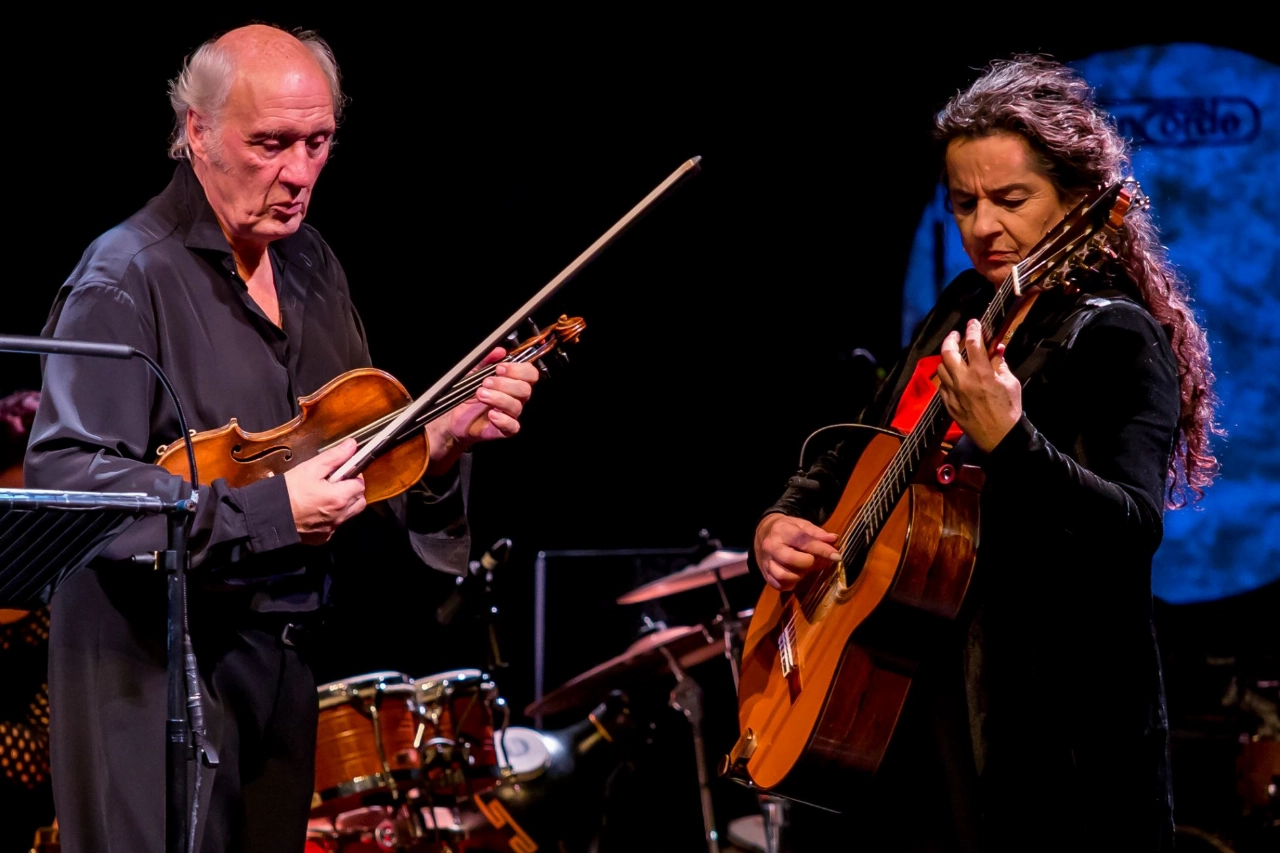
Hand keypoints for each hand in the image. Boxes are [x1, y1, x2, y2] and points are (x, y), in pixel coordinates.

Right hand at [283, 438, 366, 544]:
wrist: (268, 515)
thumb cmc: (288, 491)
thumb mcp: (311, 468)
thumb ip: (334, 457)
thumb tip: (351, 446)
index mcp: (339, 498)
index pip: (360, 485)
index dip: (353, 476)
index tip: (342, 472)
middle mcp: (339, 516)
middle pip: (359, 501)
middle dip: (351, 490)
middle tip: (335, 483)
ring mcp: (331, 528)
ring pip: (349, 514)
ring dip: (344, 504)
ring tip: (325, 495)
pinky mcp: (322, 537)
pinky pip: (334, 525)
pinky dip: (331, 517)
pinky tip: (317, 509)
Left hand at [425, 347, 539, 469]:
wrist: (453, 416)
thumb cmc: (467, 393)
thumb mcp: (473, 371)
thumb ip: (486, 359)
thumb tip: (499, 351)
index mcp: (513, 382)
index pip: (530, 374)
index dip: (518, 370)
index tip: (500, 368)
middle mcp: (515, 398)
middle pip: (525, 390)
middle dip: (504, 384)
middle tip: (486, 382)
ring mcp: (511, 414)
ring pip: (516, 406)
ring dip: (497, 398)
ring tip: (480, 394)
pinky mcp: (505, 429)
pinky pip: (512, 426)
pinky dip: (502, 419)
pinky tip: (490, 414)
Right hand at [753, 512, 841, 591]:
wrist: (763, 534)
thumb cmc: (788, 529)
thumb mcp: (802, 525)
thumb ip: (817, 533)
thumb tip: (834, 539)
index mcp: (782, 531)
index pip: (803, 541)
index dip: (821, 550)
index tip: (836, 556)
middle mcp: (771, 546)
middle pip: (790, 559)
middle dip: (808, 562)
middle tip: (813, 560)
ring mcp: (766, 562)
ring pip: (783, 575)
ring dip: (799, 575)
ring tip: (803, 569)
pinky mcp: (765, 575)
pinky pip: (779, 586)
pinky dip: (791, 584)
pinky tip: (795, 575)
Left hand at [935, 319, 1021, 451]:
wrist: (999, 436)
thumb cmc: (1009, 409)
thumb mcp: (1010, 382)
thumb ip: (1000, 363)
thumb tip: (997, 349)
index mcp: (981, 373)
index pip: (972, 343)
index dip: (972, 329)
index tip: (973, 323)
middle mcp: (963, 380)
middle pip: (948, 352)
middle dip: (951, 339)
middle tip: (956, 335)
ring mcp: (953, 392)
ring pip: (941, 368)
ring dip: (947, 359)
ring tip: (955, 356)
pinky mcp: (948, 404)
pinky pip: (942, 385)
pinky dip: (947, 377)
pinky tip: (954, 376)